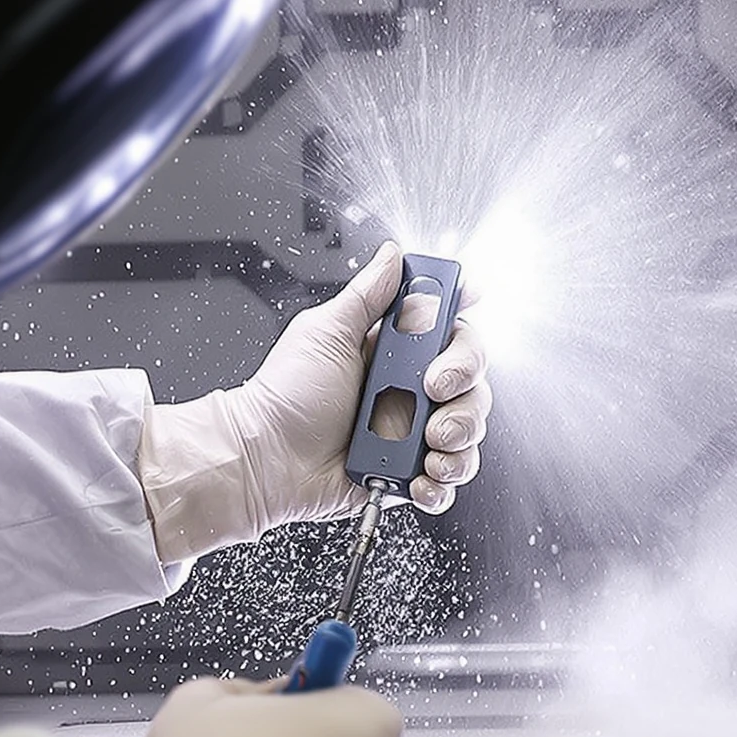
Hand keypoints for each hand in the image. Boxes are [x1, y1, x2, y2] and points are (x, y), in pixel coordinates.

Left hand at [139, 241, 492, 561]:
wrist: (264, 460)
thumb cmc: (285, 397)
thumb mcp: (326, 332)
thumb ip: (368, 294)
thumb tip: (394, 254)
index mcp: (392, 352)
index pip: (452, 335)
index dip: (463, 339)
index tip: (452, 341)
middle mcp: (408, 391)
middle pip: (472, 384)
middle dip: (463, 391)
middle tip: (432, 395)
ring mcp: (409, 434)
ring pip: (469, 431)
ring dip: (459, 439)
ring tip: (426, 447)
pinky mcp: (407, 474)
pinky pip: (450, 478)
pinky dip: (443, 481)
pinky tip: (419, 478)